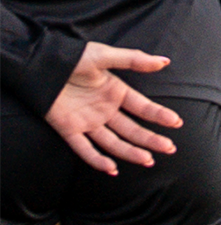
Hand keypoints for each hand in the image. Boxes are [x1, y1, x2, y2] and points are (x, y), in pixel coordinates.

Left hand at [46, 43, 182, 175]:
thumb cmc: (72, 58)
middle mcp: (105, 110)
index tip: (176, 123)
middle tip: (169, 149)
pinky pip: (84, 149)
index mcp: (116, 92)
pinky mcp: (69, 130)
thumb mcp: (104, 56)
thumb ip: (134, 60)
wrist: (39, 66)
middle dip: (151, 139)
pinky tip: (111, 168)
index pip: (142, 107)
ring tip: (148, 160)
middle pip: (132, 129)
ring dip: (130, 152)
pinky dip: (96, 160)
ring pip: (113, 142)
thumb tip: (164, 62)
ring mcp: (88, 121)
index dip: (159, 115)